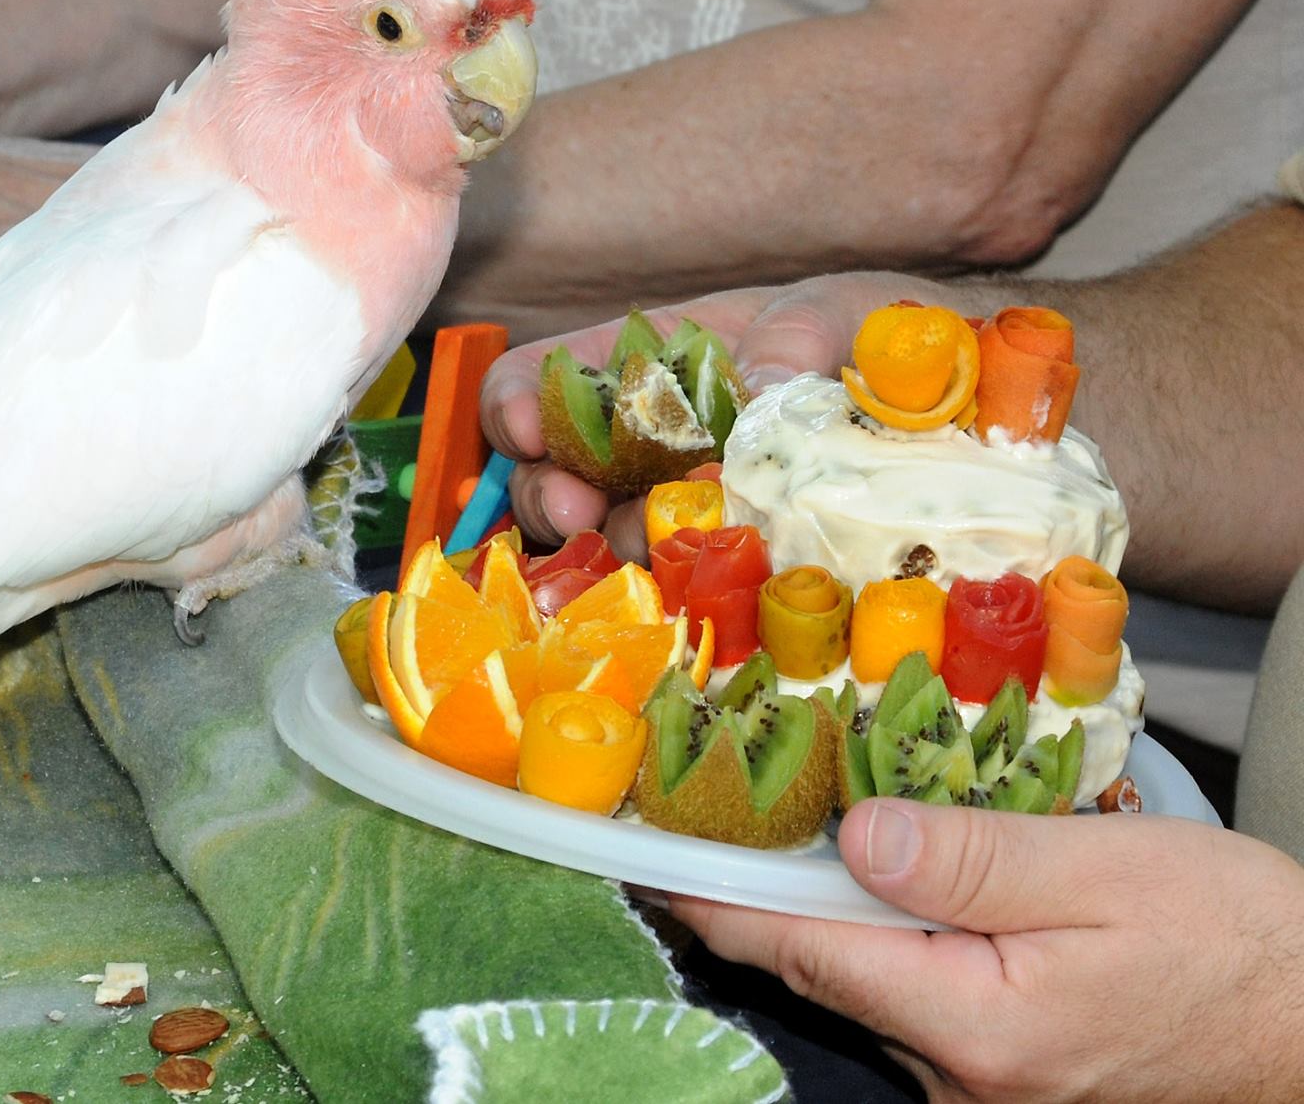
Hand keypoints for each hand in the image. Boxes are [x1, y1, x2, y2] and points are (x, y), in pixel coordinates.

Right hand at [478, 271, 932, 558]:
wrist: (963, 400)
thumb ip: (801, 330)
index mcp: (650, 360)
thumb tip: (761, 381)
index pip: (543, 376)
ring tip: (656, 549)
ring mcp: (682, 505)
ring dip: (612, 549)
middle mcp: (647, 439)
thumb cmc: (888, 334)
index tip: (529, 429)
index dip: (517, 401)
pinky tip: (698, 592)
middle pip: (550, 472)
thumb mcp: (845, 308)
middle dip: (549, 496)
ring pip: (602, 540)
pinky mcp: (730, 564)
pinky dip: (670, 594)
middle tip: (582, 516)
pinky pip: (675, 585)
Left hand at [668, 800, 1303, 1101]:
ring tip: (805, 819)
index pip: (802, 951)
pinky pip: (913, 991)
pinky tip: (892, 879)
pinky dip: (886, 934)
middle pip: (823, 963)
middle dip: (766, 886)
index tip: (639, 855)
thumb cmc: (1235, 944)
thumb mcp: (1102, 872)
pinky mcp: (1002, 1069)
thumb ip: (968, 858)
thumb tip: (854, 839)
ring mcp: (980, 1082)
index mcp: (976, 1024)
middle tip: (714, 799)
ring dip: (832, 906)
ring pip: (865, 976)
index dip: (713, 898)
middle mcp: (962, 1074)